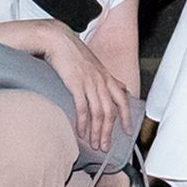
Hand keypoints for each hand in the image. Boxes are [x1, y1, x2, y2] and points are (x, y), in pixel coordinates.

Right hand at [41, 24, 132, 161]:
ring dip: (97, 132)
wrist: (58, 39)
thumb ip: (106, 78)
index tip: (128, 131)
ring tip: (94, 145)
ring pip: (99, 113)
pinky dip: (82, 123)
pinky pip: (82, 108)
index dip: (127, 117)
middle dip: (109, 132)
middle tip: (105, 147)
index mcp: (106, 76)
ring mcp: (90, 82)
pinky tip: (81, 133)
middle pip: (111, 112)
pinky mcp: (76, 84)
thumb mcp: (94, 64)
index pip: (122, 99)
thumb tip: (119, 86)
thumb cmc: (73, 53)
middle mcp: (101, 81)